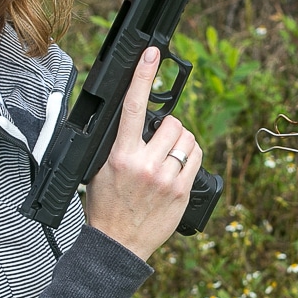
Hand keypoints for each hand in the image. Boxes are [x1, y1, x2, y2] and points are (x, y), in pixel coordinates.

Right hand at [84, 46, 201, 260]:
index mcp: (121, 156)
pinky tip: (179, 166)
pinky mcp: (182, 191)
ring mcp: (167, 179)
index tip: (151, 54)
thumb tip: (134, 122)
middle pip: (172, 123)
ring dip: (181, 140)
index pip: (134, 107)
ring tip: (169, 155)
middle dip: (169, 126)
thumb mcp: (101, 170)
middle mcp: (146, 165)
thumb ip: (119, 144)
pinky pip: (196, 158)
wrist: (118, 243)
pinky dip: (190, 155)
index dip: (143, 76)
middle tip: (159, 140)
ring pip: (187, 140)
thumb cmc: (107, 207)